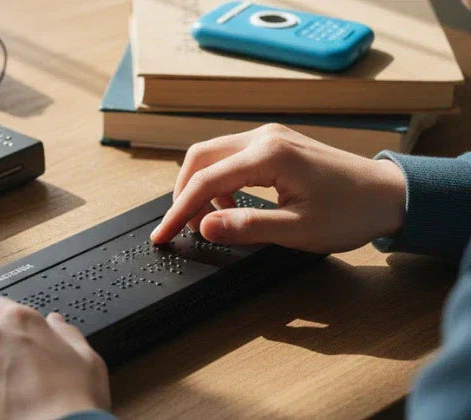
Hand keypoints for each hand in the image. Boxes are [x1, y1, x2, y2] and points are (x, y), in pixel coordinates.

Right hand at [150, 124, 405, 253]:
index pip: (206, 181)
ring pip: (213, 154)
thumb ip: (247, 227)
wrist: (389, 194)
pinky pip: (231, 156)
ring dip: (200, 186)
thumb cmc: (351, 212)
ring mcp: (269, 137)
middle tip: (178, 227)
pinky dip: (219, 180)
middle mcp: (263, 137)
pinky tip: (229, 206)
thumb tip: (205, 227)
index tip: (162, 234)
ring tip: (206, 221)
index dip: (179, 210)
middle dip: (183, 193)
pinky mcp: (274, 144)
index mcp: (268, 155)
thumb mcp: (298, 230)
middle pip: (200, 157)